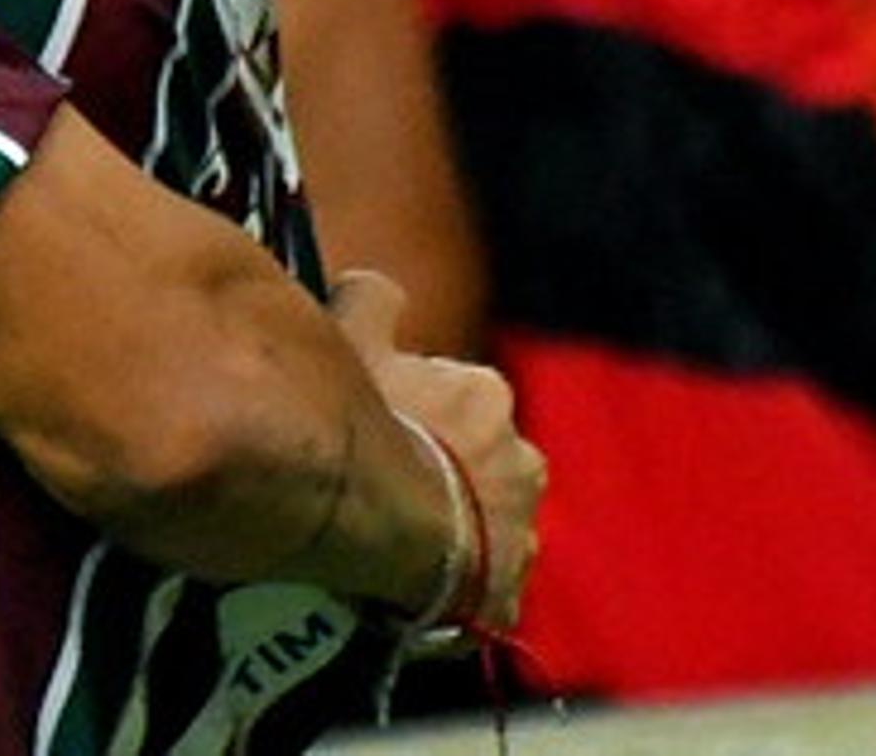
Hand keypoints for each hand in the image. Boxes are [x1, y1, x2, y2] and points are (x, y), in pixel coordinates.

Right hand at [333, 269, 542, 632]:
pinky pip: (480, 586)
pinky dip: (452, 583)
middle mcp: (521, 459)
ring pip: (484, 524)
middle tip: (383, 484)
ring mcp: (520, 531)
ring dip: (452, 527)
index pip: (451, 394)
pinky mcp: (508, 592)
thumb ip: (371, 300)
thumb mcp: (354, 338)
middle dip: (442, 469)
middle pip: (476, 459)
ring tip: (394, 541)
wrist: (389, 524)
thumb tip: (377, 283)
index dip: (413, 408)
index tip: (381, 424)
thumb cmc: (370, 425)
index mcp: (484, 395)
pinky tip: (408, 584)